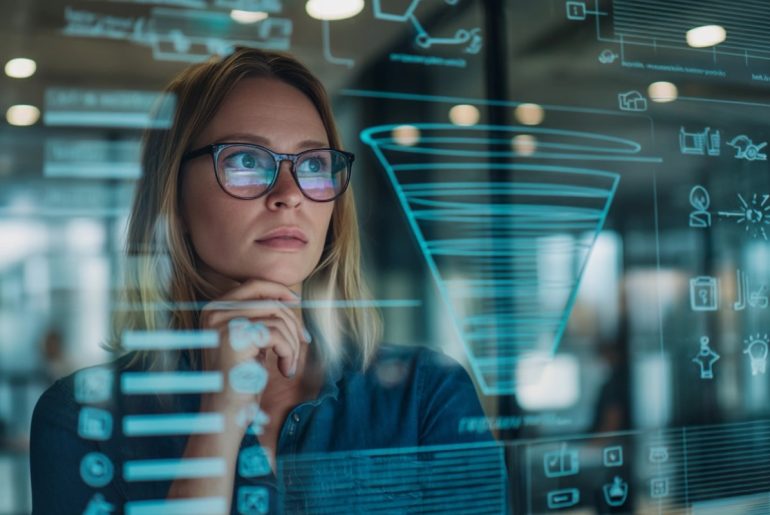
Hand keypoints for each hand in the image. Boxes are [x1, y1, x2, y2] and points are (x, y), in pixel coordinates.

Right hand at [198, 279, 309, 413]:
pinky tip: (285, 370)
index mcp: (214, 309)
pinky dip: (288, 353)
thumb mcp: (250, 341)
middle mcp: (214, 312)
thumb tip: (290, 299)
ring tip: (289, 364)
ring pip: (277, 319)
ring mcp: (222, 323)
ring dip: (292, 344)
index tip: (297, 302)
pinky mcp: (235, 338)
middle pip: (270, 302)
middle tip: (303, 343)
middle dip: (292, 324)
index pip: (253, 285)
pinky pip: (277, 335)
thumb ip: (261, 318)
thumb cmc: (241, 378)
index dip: (279, 290)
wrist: (226, 411)